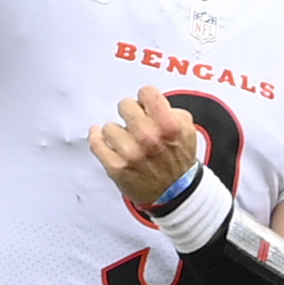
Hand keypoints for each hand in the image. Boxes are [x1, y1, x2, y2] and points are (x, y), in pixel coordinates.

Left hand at [90, 89, 215, 209]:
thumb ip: (170, 110)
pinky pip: (96, 143)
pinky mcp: (116, 167)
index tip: (144, 104)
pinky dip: (96, 137)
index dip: (145, 98)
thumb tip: (147, 103)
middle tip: (134, 122)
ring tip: (126, 140)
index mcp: (168, 126)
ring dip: (117, 132)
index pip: (146, 92)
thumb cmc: (178, 160)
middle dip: (130, 113)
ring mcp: (130, 153)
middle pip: (125, 105)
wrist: (175, 192)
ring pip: (109, 126)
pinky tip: (99, 135)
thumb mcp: (187, 130)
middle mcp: (149, 138)